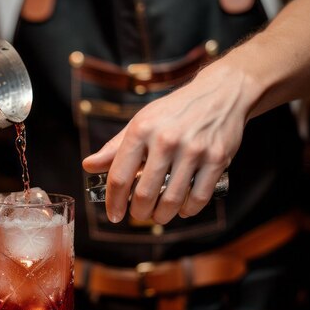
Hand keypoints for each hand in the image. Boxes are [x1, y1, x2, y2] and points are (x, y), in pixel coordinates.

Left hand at [82, 64, 252, 223]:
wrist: (221, 93)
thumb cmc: (173, 112)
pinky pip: (198, 197)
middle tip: (139, 215)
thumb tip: (88, 166)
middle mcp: (166, 139)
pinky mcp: (217, 158)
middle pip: (145, 194)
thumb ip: (115, 147)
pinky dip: (187, 210)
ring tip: (159, 216)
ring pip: (172, 200)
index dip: (114, 202)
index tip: (114, 215)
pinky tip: (182, 210)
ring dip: (162, 216)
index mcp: (141, 130)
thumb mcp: (141, 122)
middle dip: (139, 213)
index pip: (119, 176)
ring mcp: (194, 149)